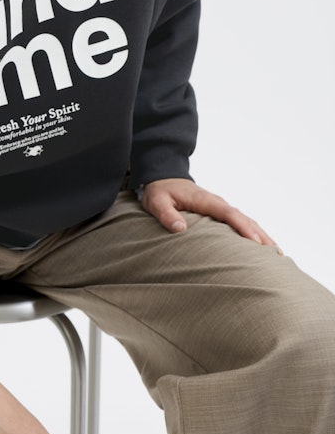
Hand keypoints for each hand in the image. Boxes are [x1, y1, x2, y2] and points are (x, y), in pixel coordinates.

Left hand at [140, 178, 278, 247]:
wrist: (162, 177)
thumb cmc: (160, 191)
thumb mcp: (156, 202)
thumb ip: (166, 214)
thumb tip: (180, 228)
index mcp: (205, 200)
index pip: (229, 214)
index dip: (243, 228)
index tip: (256, 243)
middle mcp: (218, 203)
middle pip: (245, 219)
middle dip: (261, 236)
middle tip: (276, 255)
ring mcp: (221, 208)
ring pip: (247, 222)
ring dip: (262, 236)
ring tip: (278, 256)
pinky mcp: (220, 213)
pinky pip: (241, 223)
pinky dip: (254, 234)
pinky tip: (263, 248)